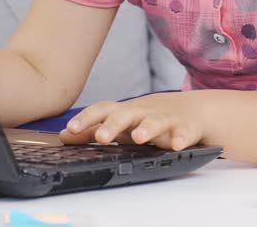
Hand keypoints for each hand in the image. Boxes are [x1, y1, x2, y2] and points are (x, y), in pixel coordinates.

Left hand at [59, 93, 206, 150]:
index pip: (102, 110)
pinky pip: (184, 133)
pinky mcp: (186, 128)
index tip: (70, 129)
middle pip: (126, 114)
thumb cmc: (149, 118)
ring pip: (155, 121)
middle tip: (101, 137)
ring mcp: (166, 119)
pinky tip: (176, 146)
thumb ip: (92, 130)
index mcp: (125, 112)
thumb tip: (63, 135)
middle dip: (113, 124)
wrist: (193, 110)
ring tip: (138, 137)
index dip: (85, 118)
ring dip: (146, 129)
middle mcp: (143, 113)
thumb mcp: (121, 123)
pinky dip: (180, 138)